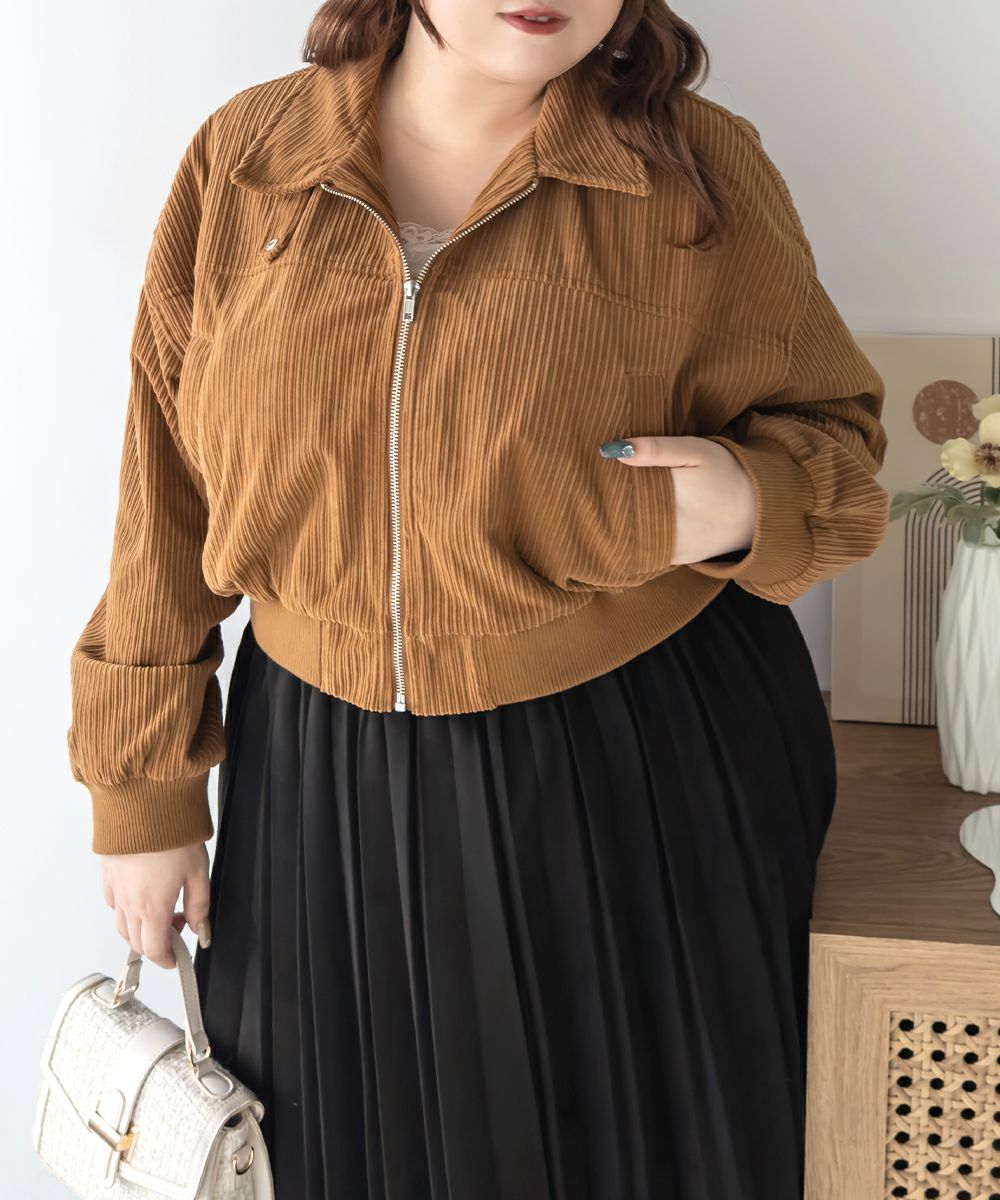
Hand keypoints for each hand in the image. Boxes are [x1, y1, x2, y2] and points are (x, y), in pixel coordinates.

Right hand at [100, 842, 211, 968]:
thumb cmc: (172, 832)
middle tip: (178, 926)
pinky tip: (142, 894)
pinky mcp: (107, 873)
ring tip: (163, 909)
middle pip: (136, 941)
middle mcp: (129, 902)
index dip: (167, 959)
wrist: (145, 804)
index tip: (176, 958)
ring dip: (141, 927)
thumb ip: (199, 905)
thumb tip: (201, 929)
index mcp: (152, 907)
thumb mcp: (198, 871)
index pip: (154, 949)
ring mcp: (115, 888)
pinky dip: (126, 908)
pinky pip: (113, 902)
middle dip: (156, 944)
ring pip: (122, 924)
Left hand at [605, 435, 755, 565]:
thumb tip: (614, 451)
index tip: (591, 476)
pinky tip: (628, 527)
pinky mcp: (676, 559)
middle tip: (592, 493)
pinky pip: (644, 552)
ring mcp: (673, 547)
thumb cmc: (728, 473)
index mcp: (672, 493)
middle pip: (622, 518)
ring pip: (630, 539)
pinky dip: (634, 541)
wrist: (760, 510)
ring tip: (605, 510)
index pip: (623, 491)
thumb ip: (657, 449)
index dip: (604, 485)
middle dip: (606, 507)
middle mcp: (670, 525)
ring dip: (617, 527)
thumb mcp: (696, 451)